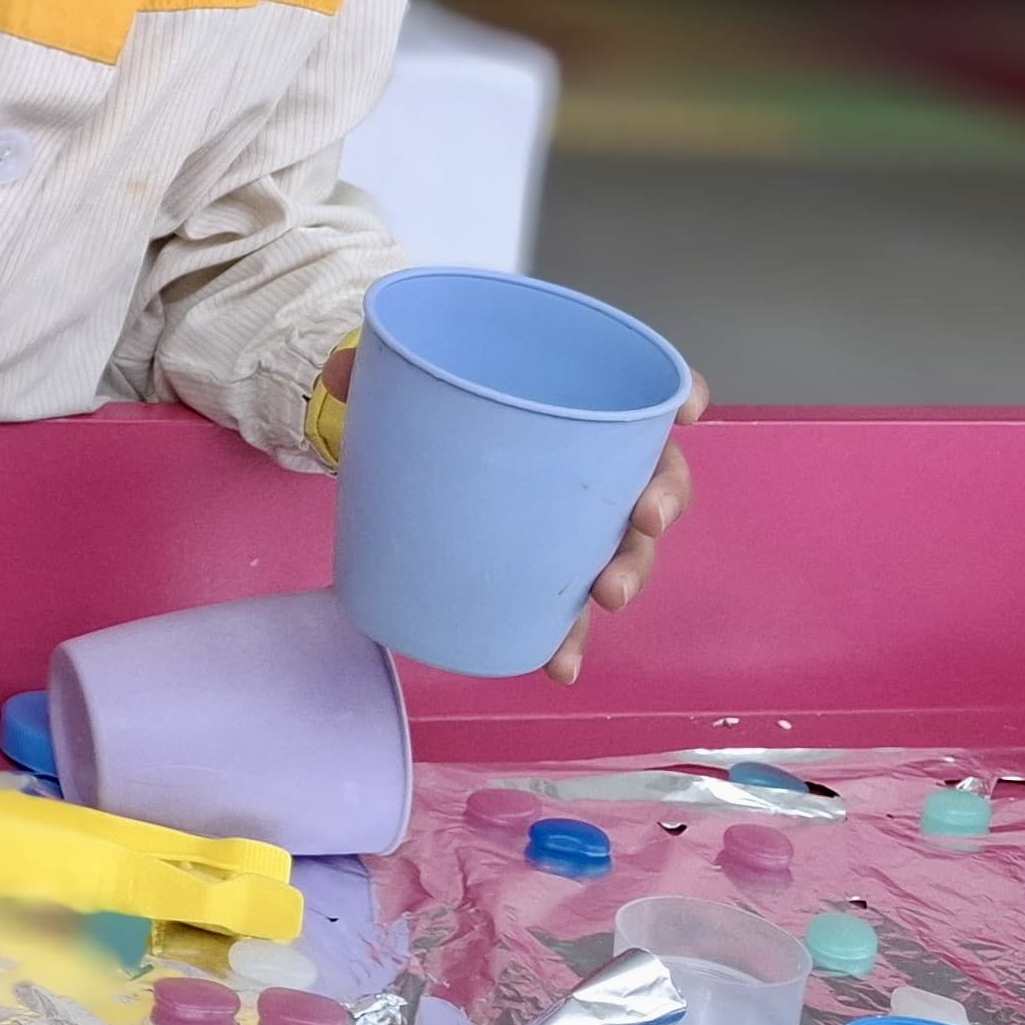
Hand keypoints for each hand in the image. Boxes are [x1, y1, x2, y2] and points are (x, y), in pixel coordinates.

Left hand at [332, 341, 714, 687]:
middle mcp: (593, 455)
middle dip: (661, 503)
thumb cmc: (432, 398)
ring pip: (625, 545)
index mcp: (575, 394)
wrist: (406, 446)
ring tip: (604, 600)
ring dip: (627, 573)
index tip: (684, 408)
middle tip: (643, 523)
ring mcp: (575, 515)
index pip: (648, 385)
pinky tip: (556, 663)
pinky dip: (566, 634)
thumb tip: (340, 370)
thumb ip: (370, 361)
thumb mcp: (402, 372)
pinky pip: (568, 602)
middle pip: (656, 475)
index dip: (679, 393)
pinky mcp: (542, 562)